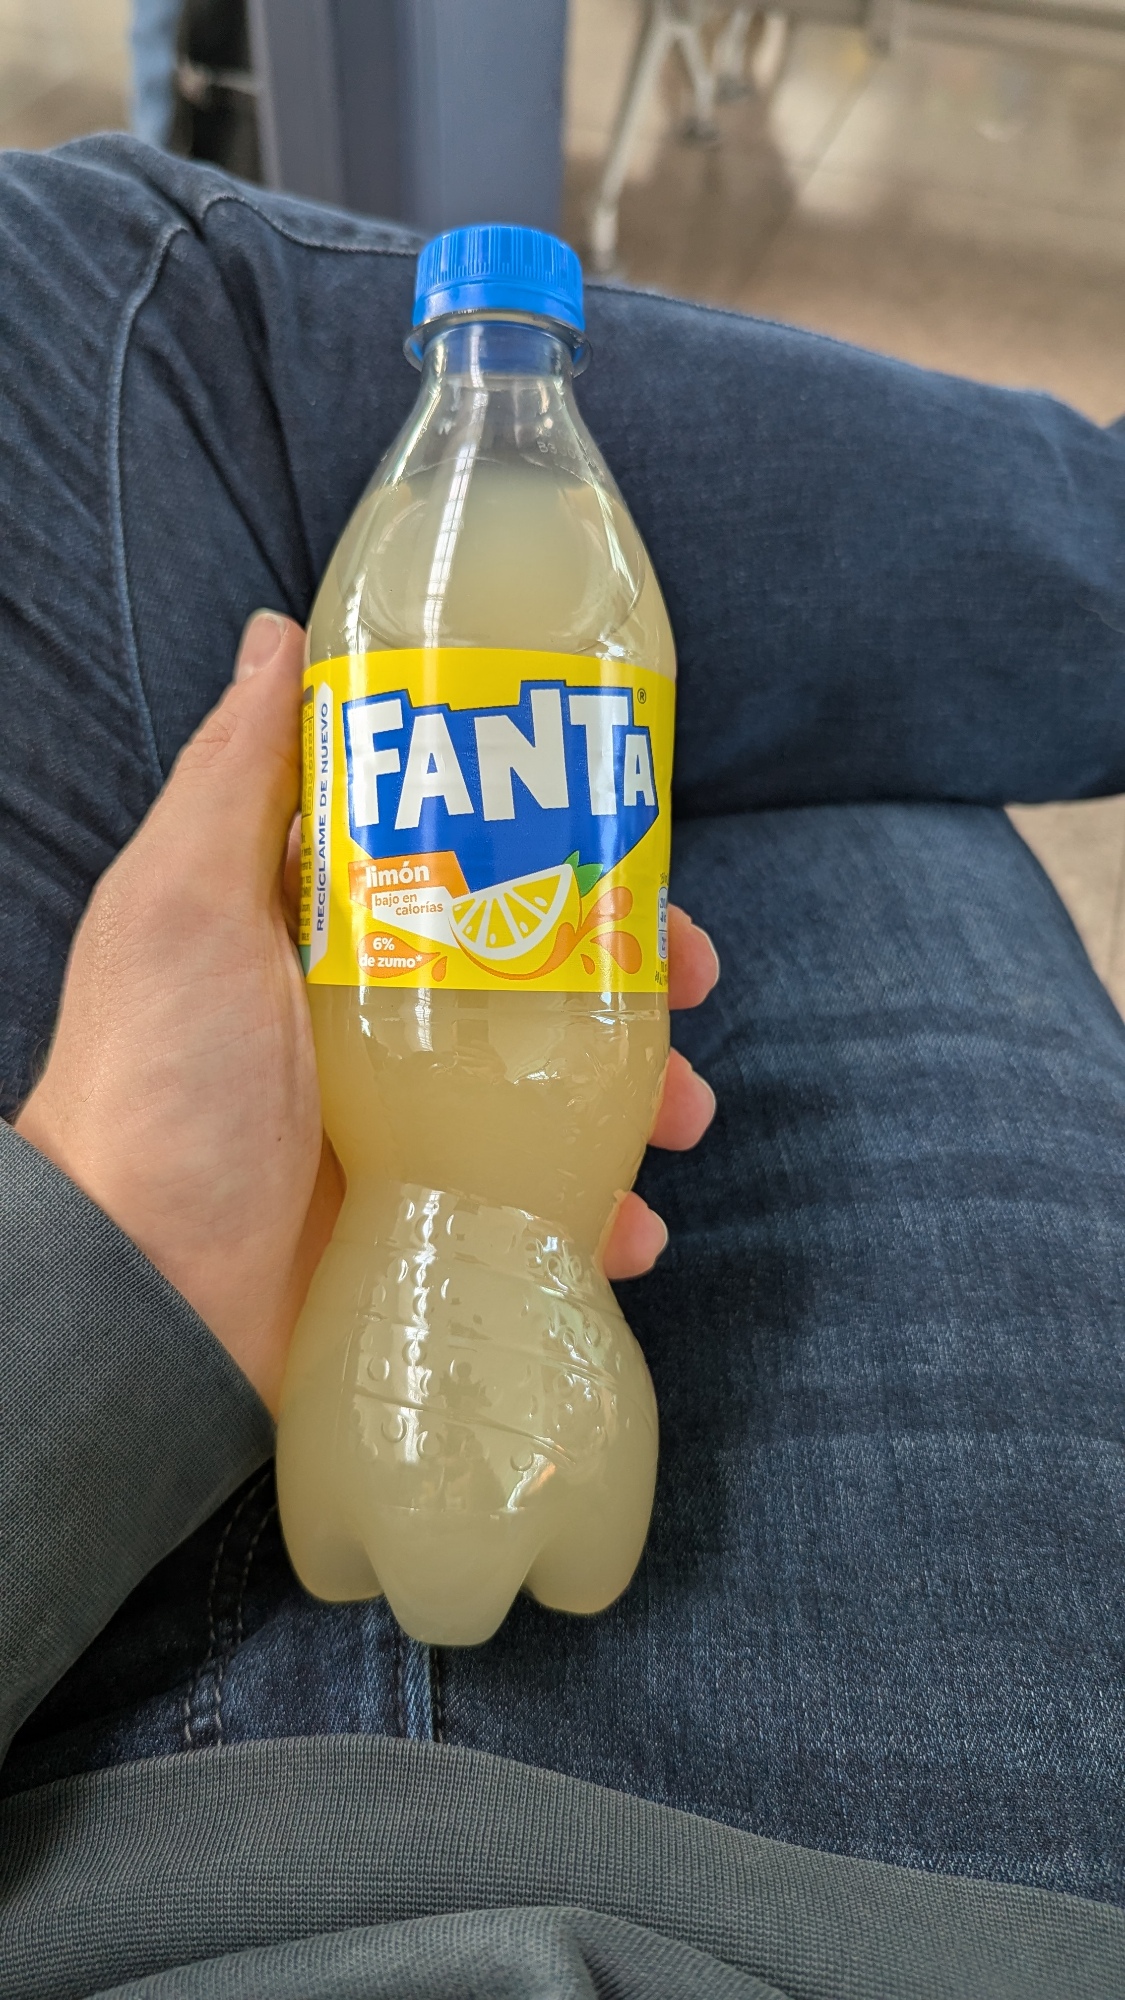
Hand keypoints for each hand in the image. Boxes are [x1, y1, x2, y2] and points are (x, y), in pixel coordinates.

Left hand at [16, 615, 718, 1413]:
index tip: (633, 838)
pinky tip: (630, 1223)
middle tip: (685, 979)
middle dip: (628, 966)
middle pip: (534, 962)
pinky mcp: (435, 1212)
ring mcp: (408, 1119)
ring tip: (678, 1115)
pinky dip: (600, 1205)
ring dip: (638, 1086)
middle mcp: (372, 1013)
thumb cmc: (159, 1084)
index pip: (466, 852)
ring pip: (559, 1077)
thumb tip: (278, 633)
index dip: (556, 837)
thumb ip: (236, 773)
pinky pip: (545, 1196)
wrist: (147, 1296)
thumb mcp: (184, 904)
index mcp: (324, 928)